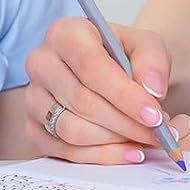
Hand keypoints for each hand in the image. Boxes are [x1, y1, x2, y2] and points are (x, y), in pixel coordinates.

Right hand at [24, 17, 189, 164]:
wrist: (101, 72)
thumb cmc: (120, 55)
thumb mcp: (144, 45)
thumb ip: (153, 61)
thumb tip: (152, 90)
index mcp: (65, 33)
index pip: (90, 67)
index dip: (124, 95)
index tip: (154, 116)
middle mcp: (41, 62)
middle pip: (82, 102)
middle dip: (125, 123)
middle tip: (157, 134)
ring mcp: (32, 97)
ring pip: (71, 130)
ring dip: (113, 141)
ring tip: (143, 140)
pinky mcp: (32, 127)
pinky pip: (63, 151)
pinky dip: (100, 156)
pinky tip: (126, 152)